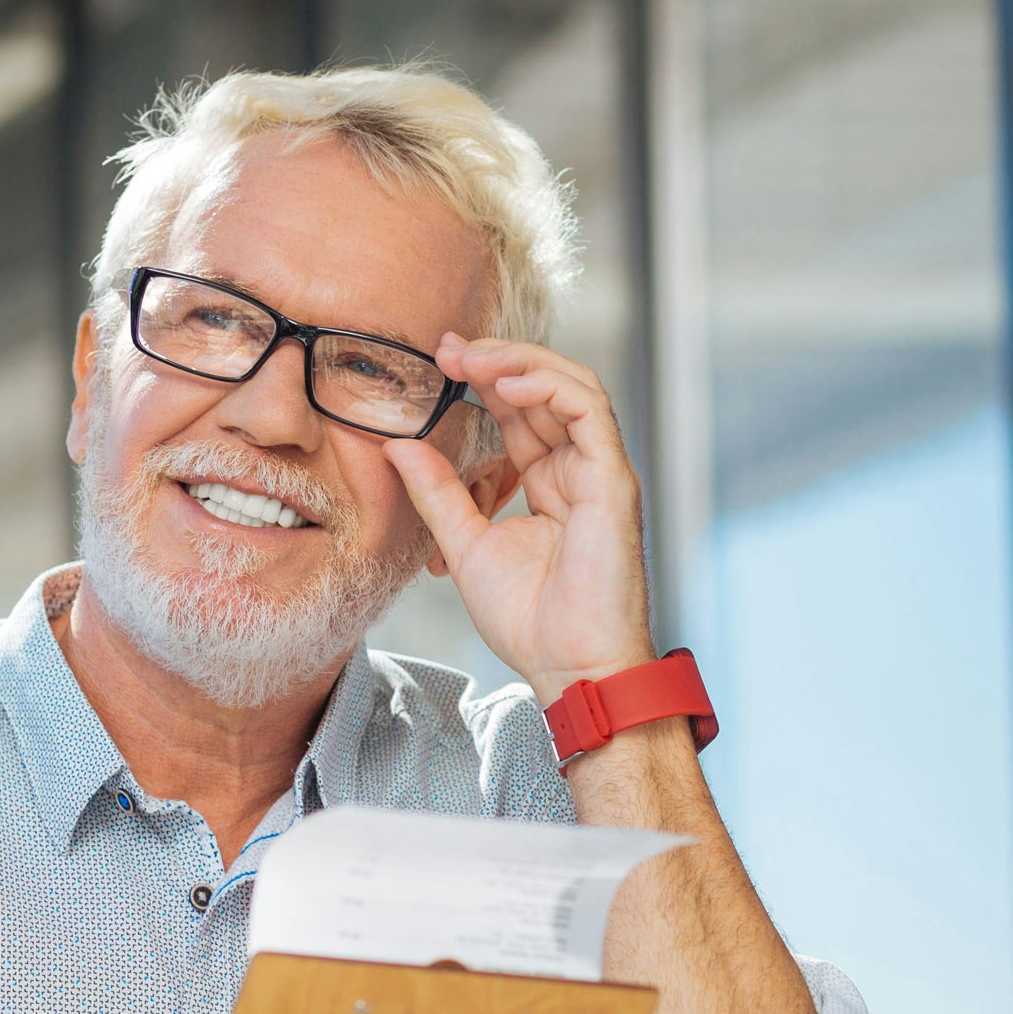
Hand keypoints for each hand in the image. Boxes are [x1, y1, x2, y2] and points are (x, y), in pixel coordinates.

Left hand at [383, 333, 654, 701]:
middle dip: (496, 359)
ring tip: (472, 357)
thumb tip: (398, 445)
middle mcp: (577, 468)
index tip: (438, 360)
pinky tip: (507, 383)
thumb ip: (437, 492)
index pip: (520, 410)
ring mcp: (599, 472)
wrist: (567, 666)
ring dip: (521, 362)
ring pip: (572, 386)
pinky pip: (590, 412)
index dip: (483, 378)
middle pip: (544, 389)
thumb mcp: (464, 543)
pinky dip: (549, 387)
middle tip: (447, 347)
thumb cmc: (527, 618)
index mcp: (547, 481)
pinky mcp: (614, 480)